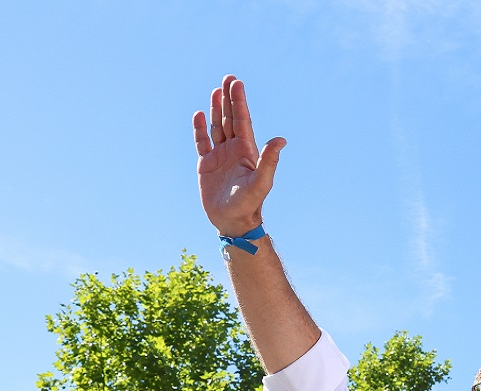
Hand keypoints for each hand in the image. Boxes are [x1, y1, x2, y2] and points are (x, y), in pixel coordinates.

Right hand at [192, 75, 285, 236]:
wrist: (233, 221)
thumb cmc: (249, 203)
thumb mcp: (261, 181)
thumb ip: (269, 160)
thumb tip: (281, 139)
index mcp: (247, 151)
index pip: (242, 120)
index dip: (239, 101)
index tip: (236, 83)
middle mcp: (234, 150)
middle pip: (231, 118)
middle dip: (230, 99)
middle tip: (228, 78)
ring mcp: (220, 156)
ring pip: (217, 127)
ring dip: (216, 109)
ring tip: (216, 91)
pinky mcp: (206, 164)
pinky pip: (202, 142)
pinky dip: (200, 129)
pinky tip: (199, 115)